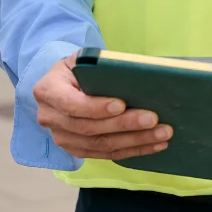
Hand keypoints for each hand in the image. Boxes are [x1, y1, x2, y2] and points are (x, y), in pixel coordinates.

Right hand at [33, 52, 171, 160]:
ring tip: (162, 135)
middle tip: (154, 120)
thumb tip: (138, 74)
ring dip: (134, 141)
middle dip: (124, 125)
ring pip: (100, 145)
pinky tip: (155, 145)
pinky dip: (132, 150)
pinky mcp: (77, 149)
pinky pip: (106, 154)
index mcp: (48, 90)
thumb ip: (101, 66)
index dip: (96, 107)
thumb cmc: (80, 67)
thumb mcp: (84, 58)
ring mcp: (62, 137)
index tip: (122, 105)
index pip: (72, 104)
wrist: (64, 82)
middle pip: (89, 128)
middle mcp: (50, 118)